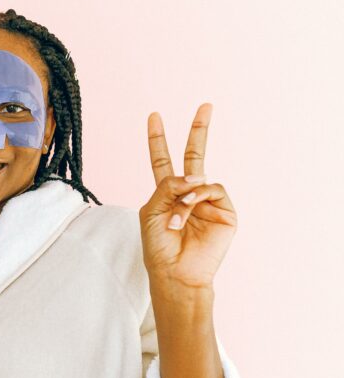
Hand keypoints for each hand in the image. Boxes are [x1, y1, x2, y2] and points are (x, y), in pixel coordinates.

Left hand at [140, 103, 236, 289]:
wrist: (176, 272)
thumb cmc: (158, 246)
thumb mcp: (152, 210)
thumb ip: (167, 186)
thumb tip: (194, 176)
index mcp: (167, 193)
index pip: (162, 160)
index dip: (158, 139)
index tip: (153, 117)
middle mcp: (189, 194)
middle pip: (194, 155)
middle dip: (199, 129)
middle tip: (206, 105)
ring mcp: (209, 202)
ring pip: (198, 179)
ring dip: (183, 198)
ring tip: (176, 221)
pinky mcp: (226, 212)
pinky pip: (211, 190)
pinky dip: (197, 198)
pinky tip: (188, 214)